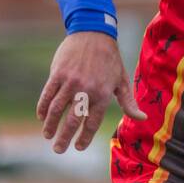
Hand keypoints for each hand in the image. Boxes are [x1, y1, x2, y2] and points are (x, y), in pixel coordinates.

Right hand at [36, 32, 146, 152]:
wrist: (94, 32)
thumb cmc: (110, 59)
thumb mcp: (121, 80)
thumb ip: (128, 102)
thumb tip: (141, 118)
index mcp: (102, 95)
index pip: (92, 122)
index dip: (84, 137)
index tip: (78, 147)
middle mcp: (86, 90)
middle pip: (73, 120)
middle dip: (64, 138)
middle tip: (58, 150)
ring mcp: (70, 82)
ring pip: (56, 109)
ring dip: (50, 125)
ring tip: (47, 135)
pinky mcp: (58, 73)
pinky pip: (47, 94)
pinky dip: (43, 107)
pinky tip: (41, 117)